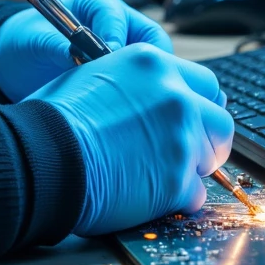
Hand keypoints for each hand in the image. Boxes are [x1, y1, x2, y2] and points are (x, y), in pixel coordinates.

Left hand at [0, 0, 222, 104]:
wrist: (13, 63)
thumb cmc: (25, 40)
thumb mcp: (35, 39)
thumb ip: (56, 45)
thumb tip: (74, 54)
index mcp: (99, 8)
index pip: (120, 18)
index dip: (115, 38)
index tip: (108, 56)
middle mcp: (118, 29)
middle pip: (152, 44)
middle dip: (146, 66)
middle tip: (128, 88)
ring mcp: (124, 56)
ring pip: (153, 71)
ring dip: (145, 88)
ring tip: (127, 108)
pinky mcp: (123, 83)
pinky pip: (141, 91)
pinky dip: (137, 105)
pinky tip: (125, 119)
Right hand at [32, 43, 233, 235]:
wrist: (45, 156)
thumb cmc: (56, 119)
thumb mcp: (95, 74)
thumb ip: (133, 84)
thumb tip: (143, 98)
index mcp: (153, 64)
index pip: (205, 83)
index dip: (199, 106)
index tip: (192, 120)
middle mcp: (175, 96)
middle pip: (220, 121)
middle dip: (207, 140)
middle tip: (187, 153)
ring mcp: (181, 138)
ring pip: (210, 160)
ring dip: (191, 170)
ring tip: (157, 175)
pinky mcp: (177, 179)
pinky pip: (195, 195)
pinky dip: (177, 199)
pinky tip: (149, 196)